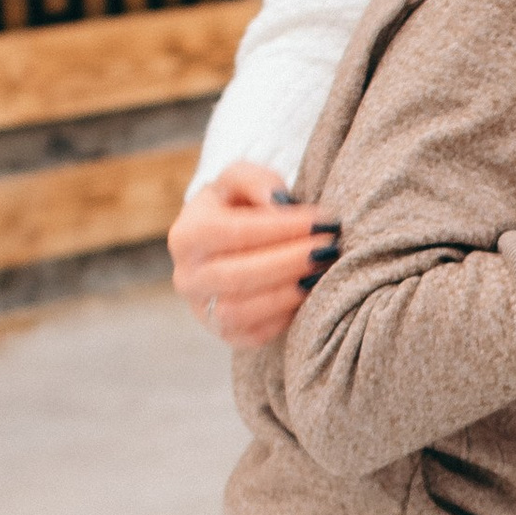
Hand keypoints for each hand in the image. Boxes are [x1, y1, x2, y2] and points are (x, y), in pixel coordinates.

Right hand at [169, 158, 338, 348]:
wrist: (231, 244)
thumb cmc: (240, 206)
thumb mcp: (242, 180)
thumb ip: (257, 181)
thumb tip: (278, 202)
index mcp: (186, 235)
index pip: (230, 232)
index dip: (280, 228)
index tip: (322, 220)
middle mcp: (187, 276)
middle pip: (236, 275)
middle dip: (290, 261)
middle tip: (329, 248)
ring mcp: (203, 310)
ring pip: (241, 310)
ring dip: (288, 292)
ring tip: (323, 270)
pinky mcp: (226, 334)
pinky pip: (254, 334)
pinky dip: (285, 315)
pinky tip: (311, 292)